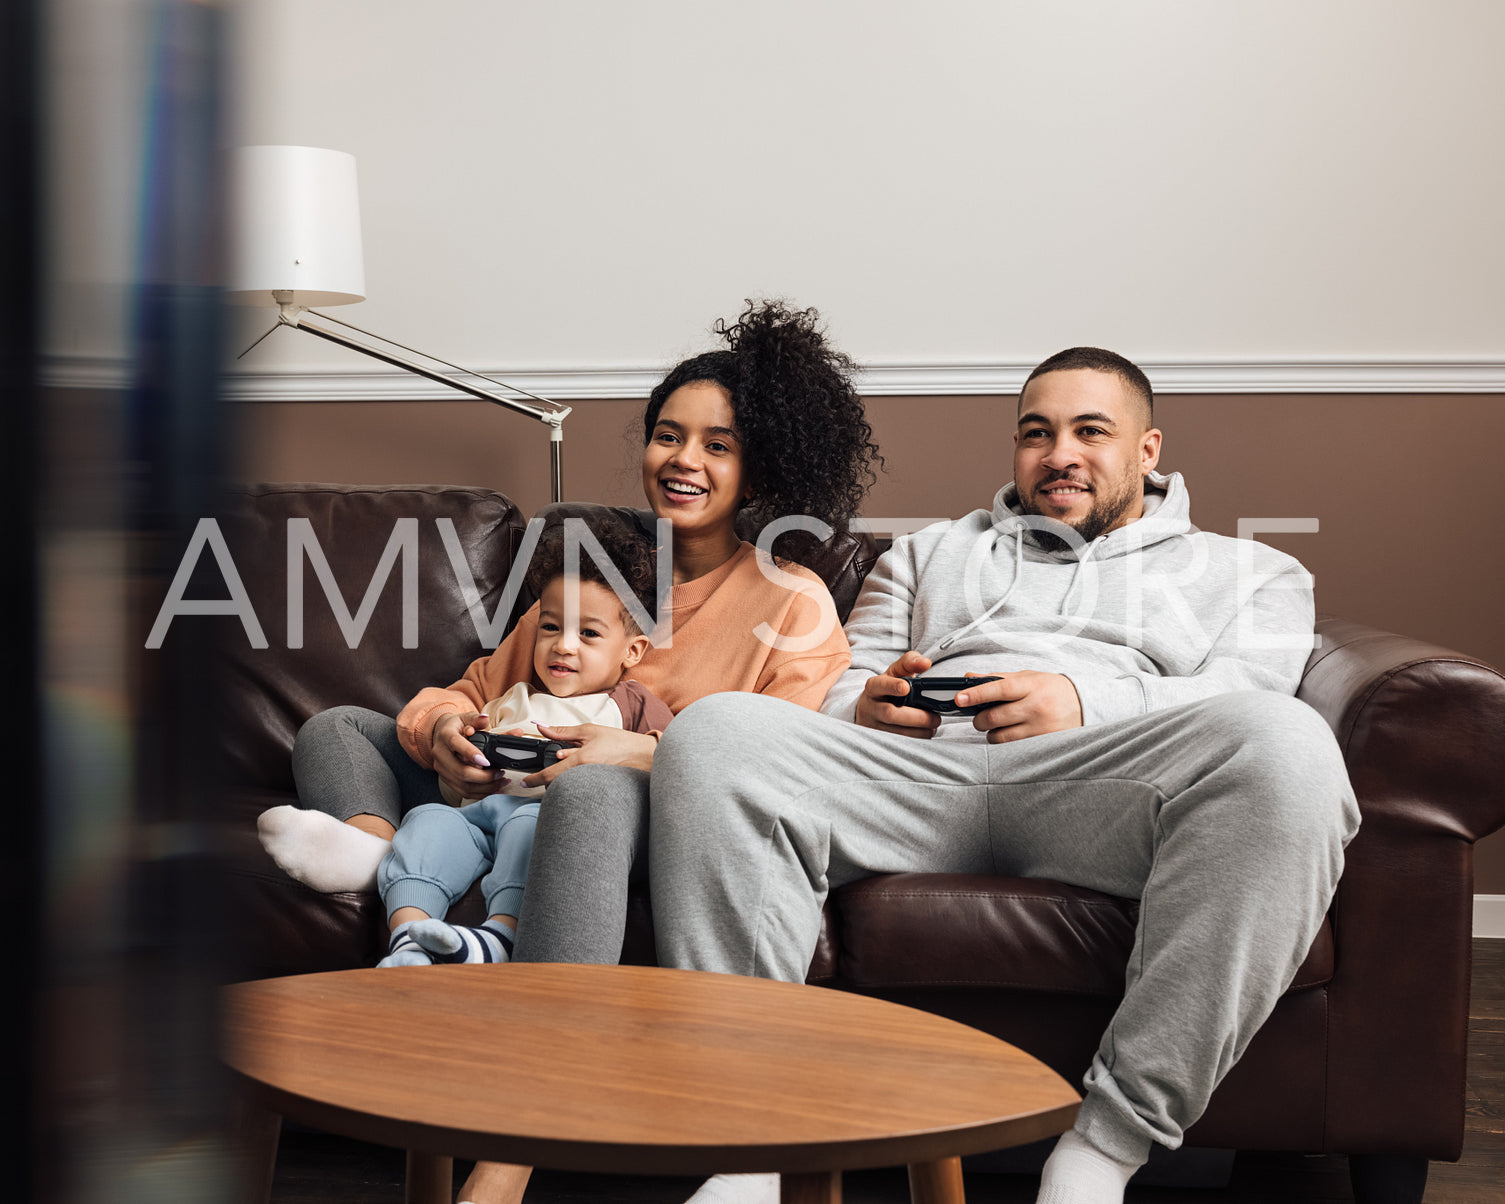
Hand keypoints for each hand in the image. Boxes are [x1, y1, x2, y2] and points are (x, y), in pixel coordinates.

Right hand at [430, 711, 506, 799]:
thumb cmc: (456, 726)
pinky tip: (495, 788)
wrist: (440, 735)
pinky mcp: (446, 779)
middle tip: (500, 772)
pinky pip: (463, 792)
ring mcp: (442, 769)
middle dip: (483, 776)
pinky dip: (481, 793)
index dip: (470, 753)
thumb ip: (477, 719)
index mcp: (445, 736)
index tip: (486, 761)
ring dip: (485, 786)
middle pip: (460, 771)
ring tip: (502, 781)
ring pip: (463, 785)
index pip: (456, 744)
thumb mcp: (466, 718)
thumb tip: (485, 719)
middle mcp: (440, 754)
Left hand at [522, 724, 658, 786]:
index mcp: (580, 759)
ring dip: (561, 780)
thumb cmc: (619, 742)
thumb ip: (563, 731)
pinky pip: (579, 788)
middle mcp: (584, 775)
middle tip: (546, 773)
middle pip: (556, 784)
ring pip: (566, 786)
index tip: (525, 782)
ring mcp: (590, 784)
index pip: (550, 774)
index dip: (534, 780)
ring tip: (569, 769)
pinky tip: (581, 774)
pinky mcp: (597, 789)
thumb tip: (542, 728)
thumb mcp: (589, 730)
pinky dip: (574, 782)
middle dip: (548, 780)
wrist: (642, 755)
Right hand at [854, 651, 941, 738]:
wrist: (868, 710)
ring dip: (920, 731)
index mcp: (874, 687)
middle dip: (916, 717)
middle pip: (890, 714)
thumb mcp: (894, 673)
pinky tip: (926, 732)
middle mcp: (872, 707)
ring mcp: (874, 725)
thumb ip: (909, 663)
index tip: (906, 687)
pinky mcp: (880, 739)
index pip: (880, 685)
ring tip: (933, 725)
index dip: (892, 686)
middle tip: (935, 717)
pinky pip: (900, 743)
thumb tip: (926, 662)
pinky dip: (917, 738)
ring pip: (897, 732)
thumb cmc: (886, 689)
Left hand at [957, 672, 1083, 742]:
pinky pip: (1013, 747)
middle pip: (995, 717)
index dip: (977, 694)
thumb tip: (968, 678)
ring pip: (1001, 736)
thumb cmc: (1050, 689)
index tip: (959, 698)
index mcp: (1031, 686)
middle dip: (978, 719)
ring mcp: (1041, 728)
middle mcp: (1037, 707)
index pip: (1000, 689)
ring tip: (996, 726)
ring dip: (990, 733)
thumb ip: (997, 678)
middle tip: (978, 717)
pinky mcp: (1043, 743)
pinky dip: (1004, 742)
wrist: (1084, 704)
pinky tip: (1010, 734)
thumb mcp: (1027, 677)